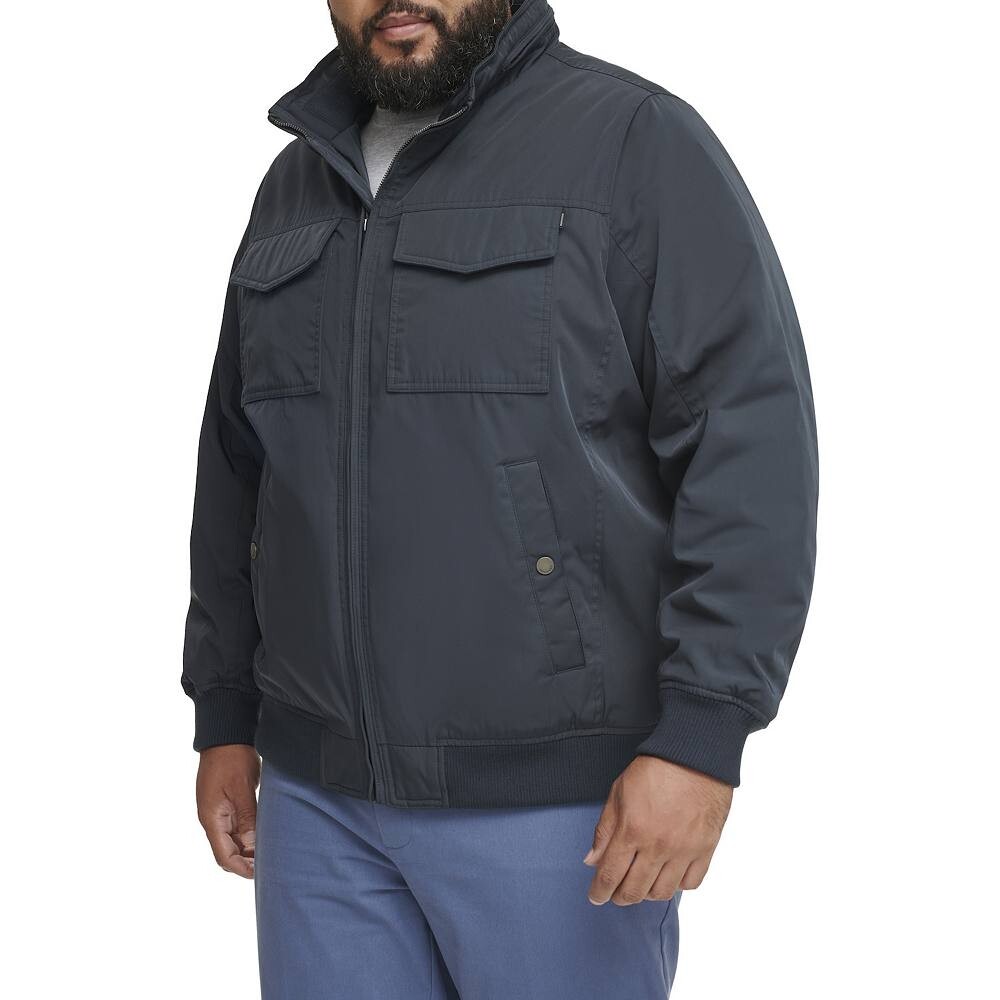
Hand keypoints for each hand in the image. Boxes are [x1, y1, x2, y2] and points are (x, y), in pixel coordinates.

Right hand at [196, 744, 260, 878]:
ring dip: (247, 850)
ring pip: (232, 840)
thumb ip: (247, 818)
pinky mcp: (227, 802)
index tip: (260, 874)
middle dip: (245, 862)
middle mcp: (212, 818)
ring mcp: (219, 810)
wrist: (226, 735)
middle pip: (226, 851)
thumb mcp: (242, 789)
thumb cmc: (231, 758)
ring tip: (268, 854)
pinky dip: (247, 835)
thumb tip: (253, 846)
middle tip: (268, 867)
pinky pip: (236, 826)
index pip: (224, 856)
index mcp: (211, 818)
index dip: (241, 868)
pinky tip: (262, 836)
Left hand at [584, 755, 732, 904]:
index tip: (596, 896)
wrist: (695, 756)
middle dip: (620, 897)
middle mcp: (658, 846)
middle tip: (615, 893)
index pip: (610, 874)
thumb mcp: (619, 792)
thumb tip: (592, 860)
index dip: (600, 891)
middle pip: (634, 890)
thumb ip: (604, 829)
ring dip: (646, 894)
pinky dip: (677, 885)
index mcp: (632, 830)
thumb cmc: (654, 770)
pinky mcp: (705, 849)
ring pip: (662, 892)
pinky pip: (690, 883)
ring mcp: (684, 850)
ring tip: (641, 884)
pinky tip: (668, 876)